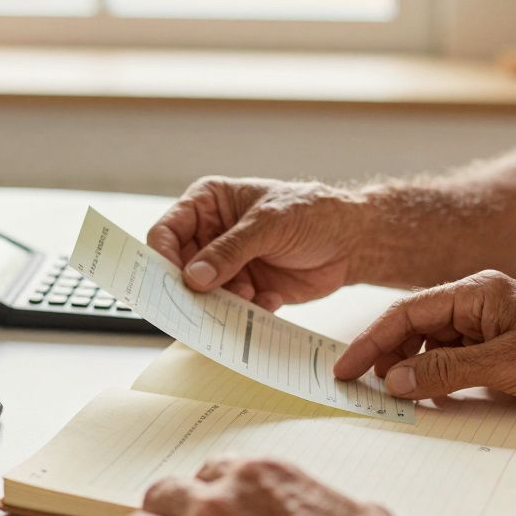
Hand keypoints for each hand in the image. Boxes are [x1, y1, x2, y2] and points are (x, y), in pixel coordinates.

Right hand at [147, 176, 366, 310]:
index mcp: (207, 204)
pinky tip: (270, 299)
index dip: (163, 257)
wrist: (353, 241)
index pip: (166, 232)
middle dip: (192, 287)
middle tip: (205, 301)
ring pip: (202, 293)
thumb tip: (193, 276)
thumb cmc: (313, 213)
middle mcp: (211, 235)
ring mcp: (227, 264)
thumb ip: (230, 251)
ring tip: (249, 295)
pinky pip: (229, 309)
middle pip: (178, 268)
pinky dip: (245, 310)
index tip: (173, 280)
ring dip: (222, 301)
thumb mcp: (268, 225)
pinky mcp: (245, 289)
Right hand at [334, 270, 515, 419]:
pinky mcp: (505, 353)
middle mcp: (482, 305)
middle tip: (363, 386)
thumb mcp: (503, 365)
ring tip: (396, 395)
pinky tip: (432, 397)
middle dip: (389, 356)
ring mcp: (493, 329)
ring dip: (414, 369)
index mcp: (478, 292)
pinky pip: (457, 363)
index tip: (347, 367)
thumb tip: (395, 379)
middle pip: (417, 327)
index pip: (408, 311)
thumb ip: (443, 371)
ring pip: (435, 347)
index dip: (372, 340)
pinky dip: (439, 379)